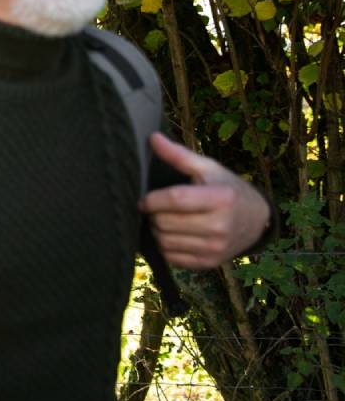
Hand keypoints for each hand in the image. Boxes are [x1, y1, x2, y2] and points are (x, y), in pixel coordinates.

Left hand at [139, 133, 270, 268]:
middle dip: (153, 214)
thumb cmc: (227, 189)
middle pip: (164, 223)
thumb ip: (179, 155)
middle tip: (156, 209)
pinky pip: (171, 257)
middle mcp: (220, 226)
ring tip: (164, 219)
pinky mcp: (209, 263)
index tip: (144, 199)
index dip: (152, 200)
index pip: (175, 200)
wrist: (256, 220)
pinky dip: (165, 246)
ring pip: (164, 242)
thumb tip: (152, 137)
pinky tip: (173, 234)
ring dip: (157, 230)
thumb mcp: (208, 168)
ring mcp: (215, 248)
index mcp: (221, 199)